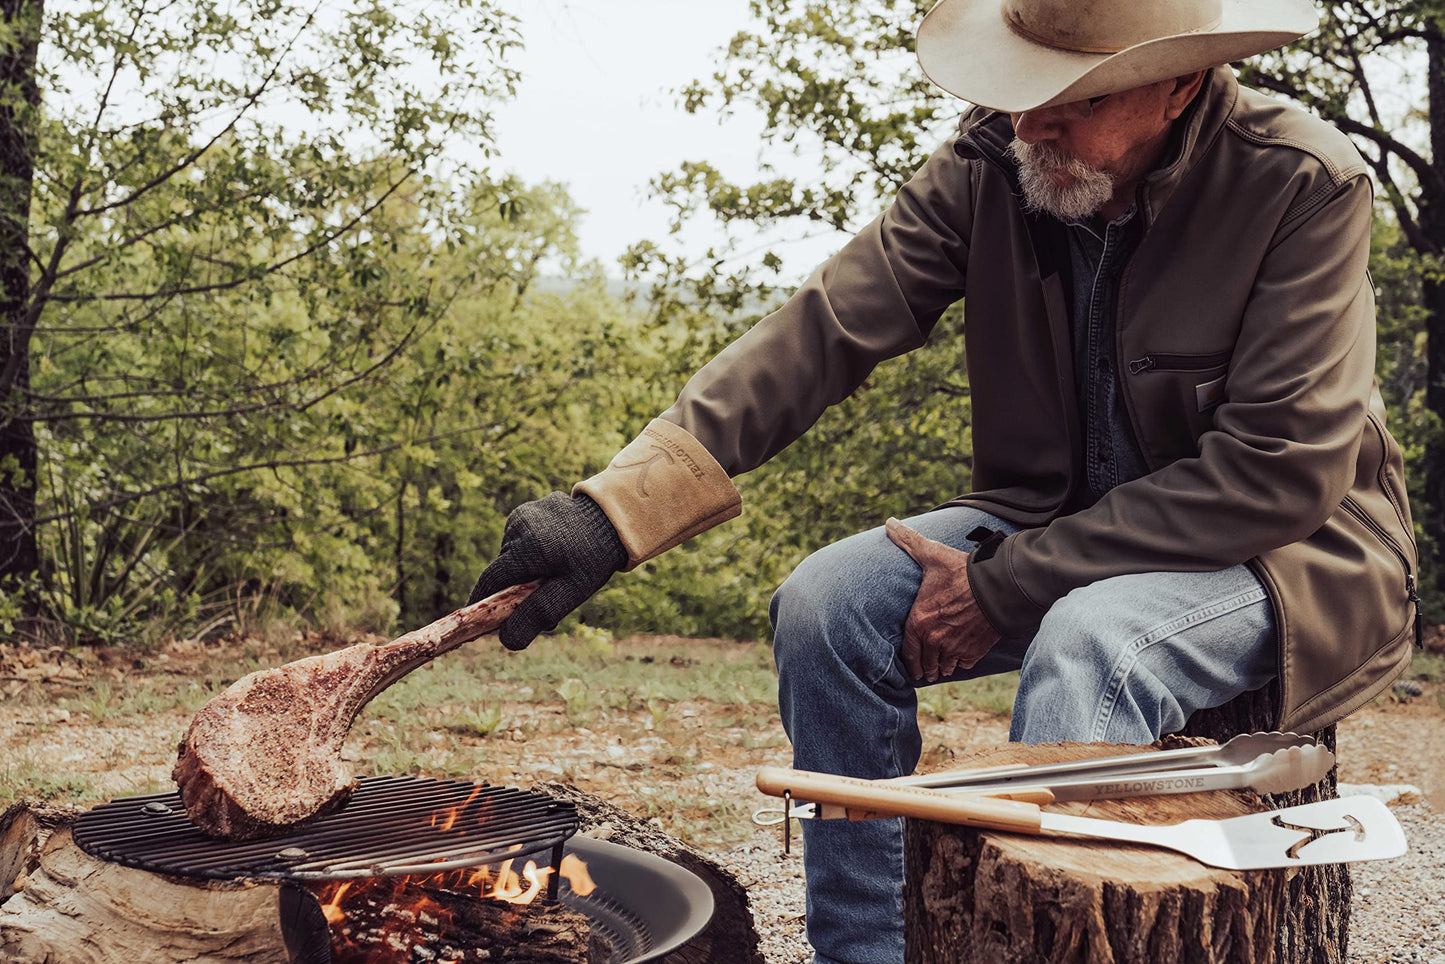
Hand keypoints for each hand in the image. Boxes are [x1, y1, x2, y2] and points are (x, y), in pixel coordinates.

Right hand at [469, 492, 626, 650]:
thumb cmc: (595, 558)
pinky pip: (523, 538)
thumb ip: (537, 616)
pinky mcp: (530, 508)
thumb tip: (506, 640)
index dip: (485, 604)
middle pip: (504, 570)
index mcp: (525, 548)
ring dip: (527, 569)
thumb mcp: (569, 593)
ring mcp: (523, 513)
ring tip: (559, 571)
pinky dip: (534, 550)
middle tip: (547, 598)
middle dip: (518, 590)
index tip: (485, 622)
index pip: (490, 582)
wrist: (617, 519)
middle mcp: (518, 526)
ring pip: (513, 554)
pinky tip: (558, 551)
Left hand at [885, 517, 999, 681]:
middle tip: (925, 669)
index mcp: (918, 622)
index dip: (909, 661)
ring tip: (941, 666)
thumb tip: (889, 523)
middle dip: (924, 667)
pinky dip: (961, 661)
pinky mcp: (973, 652)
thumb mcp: (932, 555)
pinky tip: (960, 656)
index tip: (911, 663)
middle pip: (925, 665)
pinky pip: (963, 664)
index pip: (908, 653)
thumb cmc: (962, 571)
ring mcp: (954, 648)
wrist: (997, 586)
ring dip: (941, 667)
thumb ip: (908, 541)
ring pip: (943, 667)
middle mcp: (933, 640)